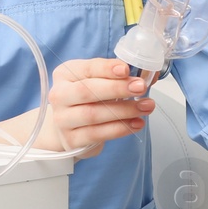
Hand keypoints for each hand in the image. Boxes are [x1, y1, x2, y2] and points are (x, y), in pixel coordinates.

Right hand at [35, 58, 154, 157]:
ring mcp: (63, 119)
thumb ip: (118, 76)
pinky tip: (136, 123)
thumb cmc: (87, 99)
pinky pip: (97, 134)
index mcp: (64, 74)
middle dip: (117, 88)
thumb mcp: (97, 81)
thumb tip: (148, 74)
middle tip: (141, 87)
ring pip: (93, 114)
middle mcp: (59, 95)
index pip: (86, 68)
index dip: (106, 68)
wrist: (67, 127)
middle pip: (87, 91)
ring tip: (146, 106)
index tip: (126, 69)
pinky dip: (119, 129)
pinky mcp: (71, 139)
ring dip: (124, 110)